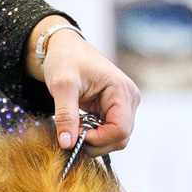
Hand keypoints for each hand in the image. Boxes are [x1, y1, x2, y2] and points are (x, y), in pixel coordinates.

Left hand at [32, 20, 138, 156]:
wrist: (65, 47)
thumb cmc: (65, 59)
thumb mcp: (61, 85)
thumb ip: (65, 115)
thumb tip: (67, 144)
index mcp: (122, 90)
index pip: (120, 130)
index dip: (98, 139)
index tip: (74, 135)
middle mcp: (130, 99)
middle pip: (120, 138)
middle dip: (95, 142)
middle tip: (71, 133)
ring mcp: (125, 105)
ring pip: (116, 138)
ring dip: (94, 140)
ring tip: (74, 127)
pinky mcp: (116, 109)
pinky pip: (110, 132)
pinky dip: (94, 135)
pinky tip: (79, 125)